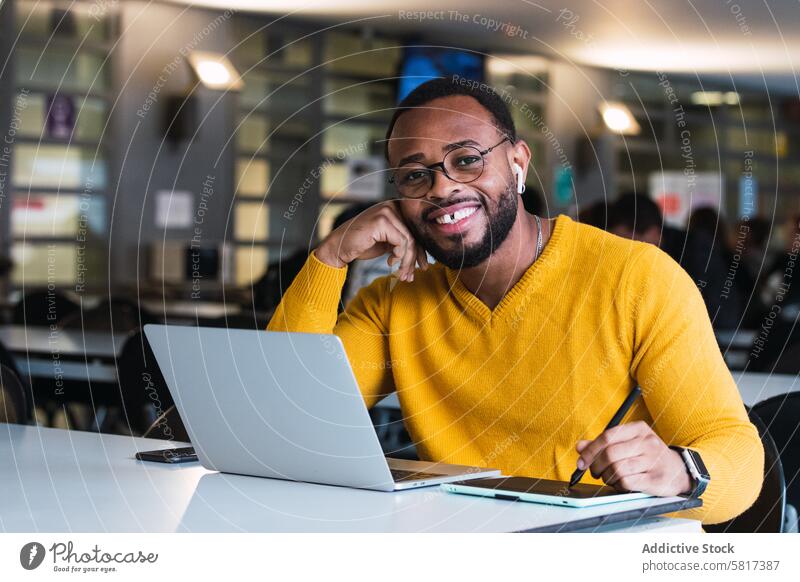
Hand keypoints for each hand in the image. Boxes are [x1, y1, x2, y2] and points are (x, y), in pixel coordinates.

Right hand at [315, 201, 428, 281]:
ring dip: (407, 261)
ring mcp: (386, 211)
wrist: (339, 247)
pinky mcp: (382, 221)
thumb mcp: (387, 242)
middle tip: (411, 274)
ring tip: (401, 274)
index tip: (422, 266)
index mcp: (394, 208)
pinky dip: (399, 255)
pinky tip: (389, 261)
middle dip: (415, 258)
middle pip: (414, 234)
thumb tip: (422, 255)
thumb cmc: (361, 245)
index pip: (415, 230)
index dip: (420, 250)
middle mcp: (392, 205)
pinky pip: (401, 241)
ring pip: (409, 240)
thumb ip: (402, 242)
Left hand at [575, 421, 691, 496]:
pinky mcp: (656, 479)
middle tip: (595, 473)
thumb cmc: (648, 456)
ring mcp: (654, 460)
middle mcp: (648, 442)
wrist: (679, 470)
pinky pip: (627, 482)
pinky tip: (621, 484)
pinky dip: (618, 485)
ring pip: (617, 469)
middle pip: (610, 454)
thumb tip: (580, 446)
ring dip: (607, 477)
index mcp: (638, 429)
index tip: (581, 462)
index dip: (590, 451)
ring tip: (610, 478)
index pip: (607, 437)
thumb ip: (602, 444)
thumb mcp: (628, 443)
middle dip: (596, 466)